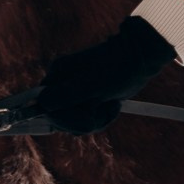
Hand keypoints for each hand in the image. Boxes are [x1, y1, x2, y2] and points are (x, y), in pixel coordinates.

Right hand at [30, 16, 176, 133]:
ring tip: (109, 104)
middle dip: (82, 121)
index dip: (62, 119)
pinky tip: (112, 106)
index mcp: (57, 75)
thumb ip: (66, 95)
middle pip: (59, 120)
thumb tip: (43, 104)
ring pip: (74, 123)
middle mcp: (61, 84)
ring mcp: (74, 93)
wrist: (140, 59)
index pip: (43, 107)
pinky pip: (87, 121)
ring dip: (95, 120)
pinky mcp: (87, 100)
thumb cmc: (118, 67)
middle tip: (100, 107)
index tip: (83, 118)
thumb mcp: (92, 83)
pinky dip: (101, 118)